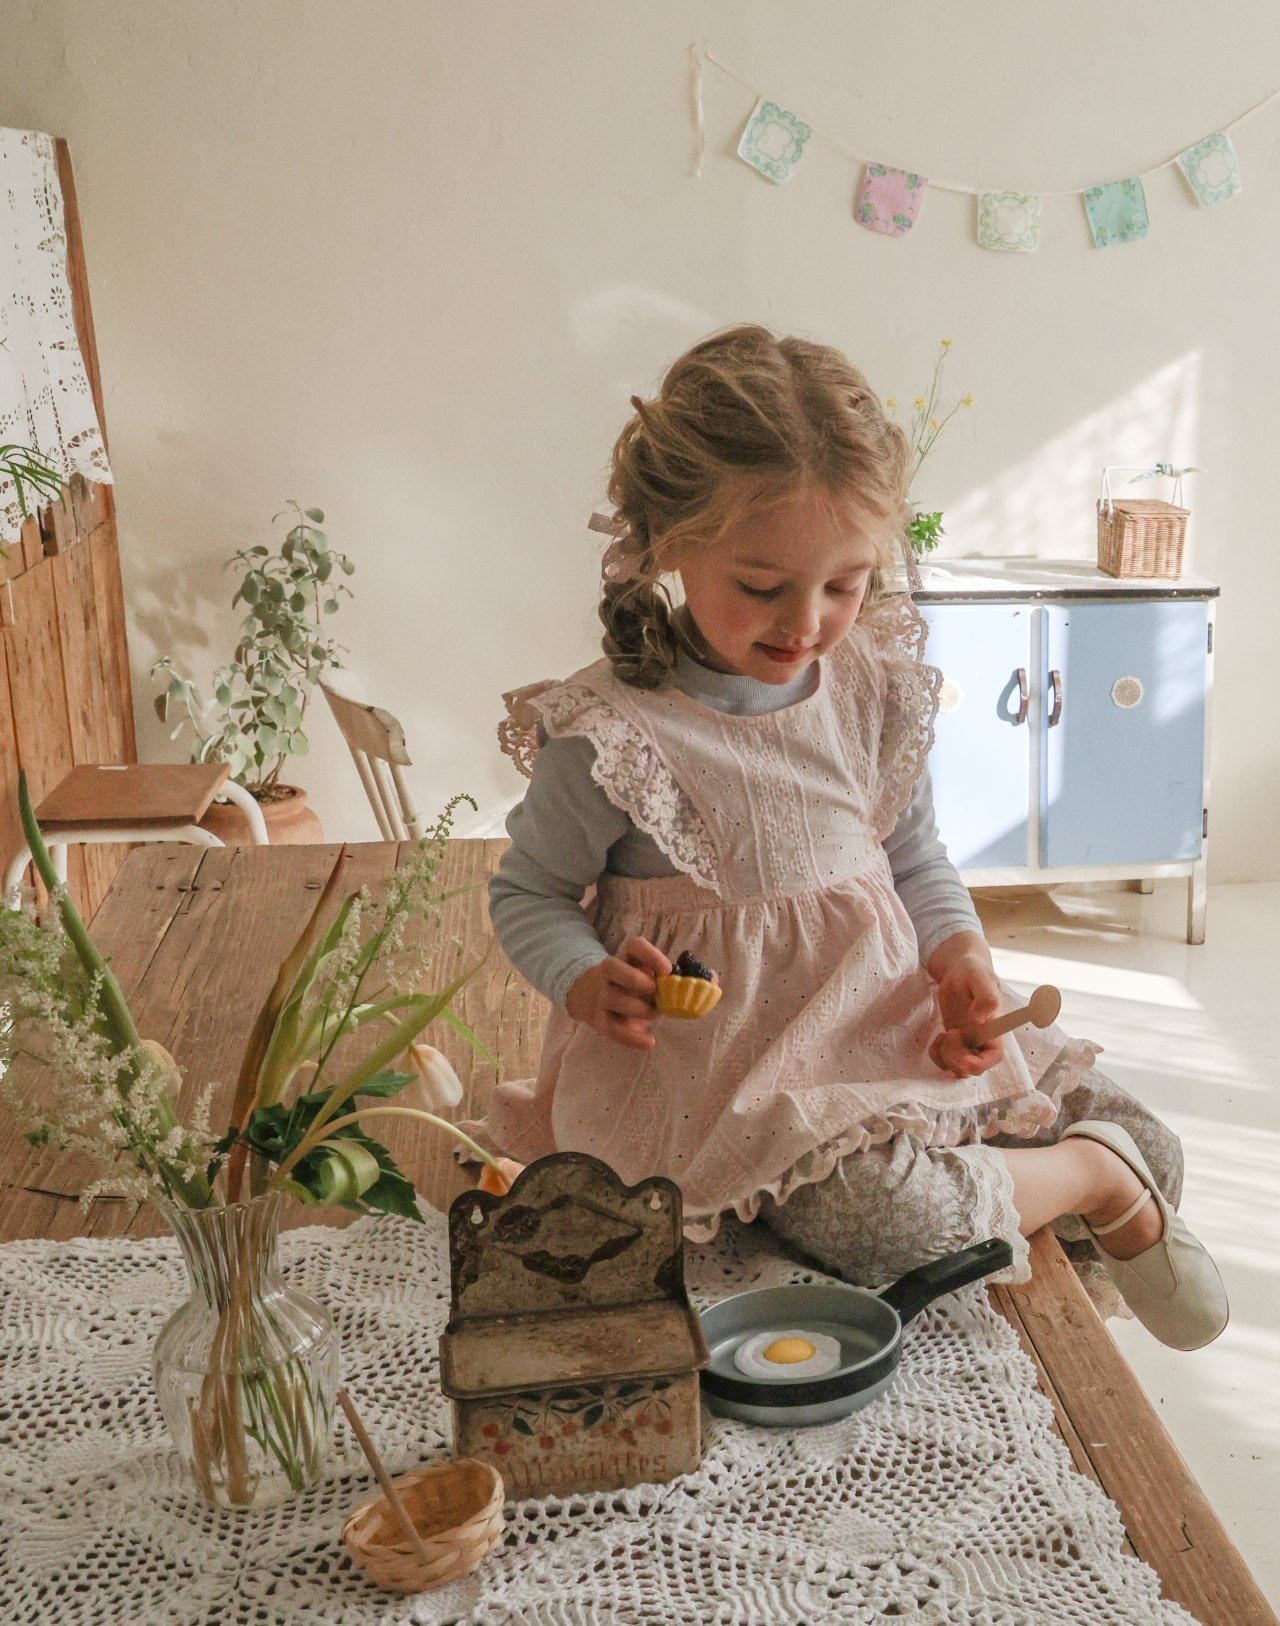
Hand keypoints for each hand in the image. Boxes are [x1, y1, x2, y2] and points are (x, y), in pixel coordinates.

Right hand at [564, 935, 671, 1051]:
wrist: (589, 997)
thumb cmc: (630, 985)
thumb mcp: (645, 974)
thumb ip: (669, 978)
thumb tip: (703, 982)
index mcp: (626, 958)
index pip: (634, 946)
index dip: (651, 955)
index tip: (667, 969)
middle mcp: (608, 973)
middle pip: (612, 967)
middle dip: (635, 979)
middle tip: (655, 991)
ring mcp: (601, 996)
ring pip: (611, 998)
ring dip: (637, 1008)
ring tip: (654, 1014)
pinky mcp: (599, 1019)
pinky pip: (612, 1028)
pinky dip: (632, 1038)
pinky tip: (649, 1042)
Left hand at [927, 934, 1005, 1079]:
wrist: (958, 970)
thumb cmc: (973, 971)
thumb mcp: (979, 978)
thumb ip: (985, 997)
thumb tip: (981, 1020)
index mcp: (994, 1029)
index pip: (995, 1057)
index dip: (981, 1064)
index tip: (964, 1059)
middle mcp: (982, 1039)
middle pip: (974, 1068)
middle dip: (958, 1059)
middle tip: (949, 1034)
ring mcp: (967, 1042)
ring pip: (959, 1068)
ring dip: (947, 1059)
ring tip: (943, 1035)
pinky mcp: (953, 1042)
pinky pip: (945, 1060)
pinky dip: (938, 1055)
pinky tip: (938, 1037)